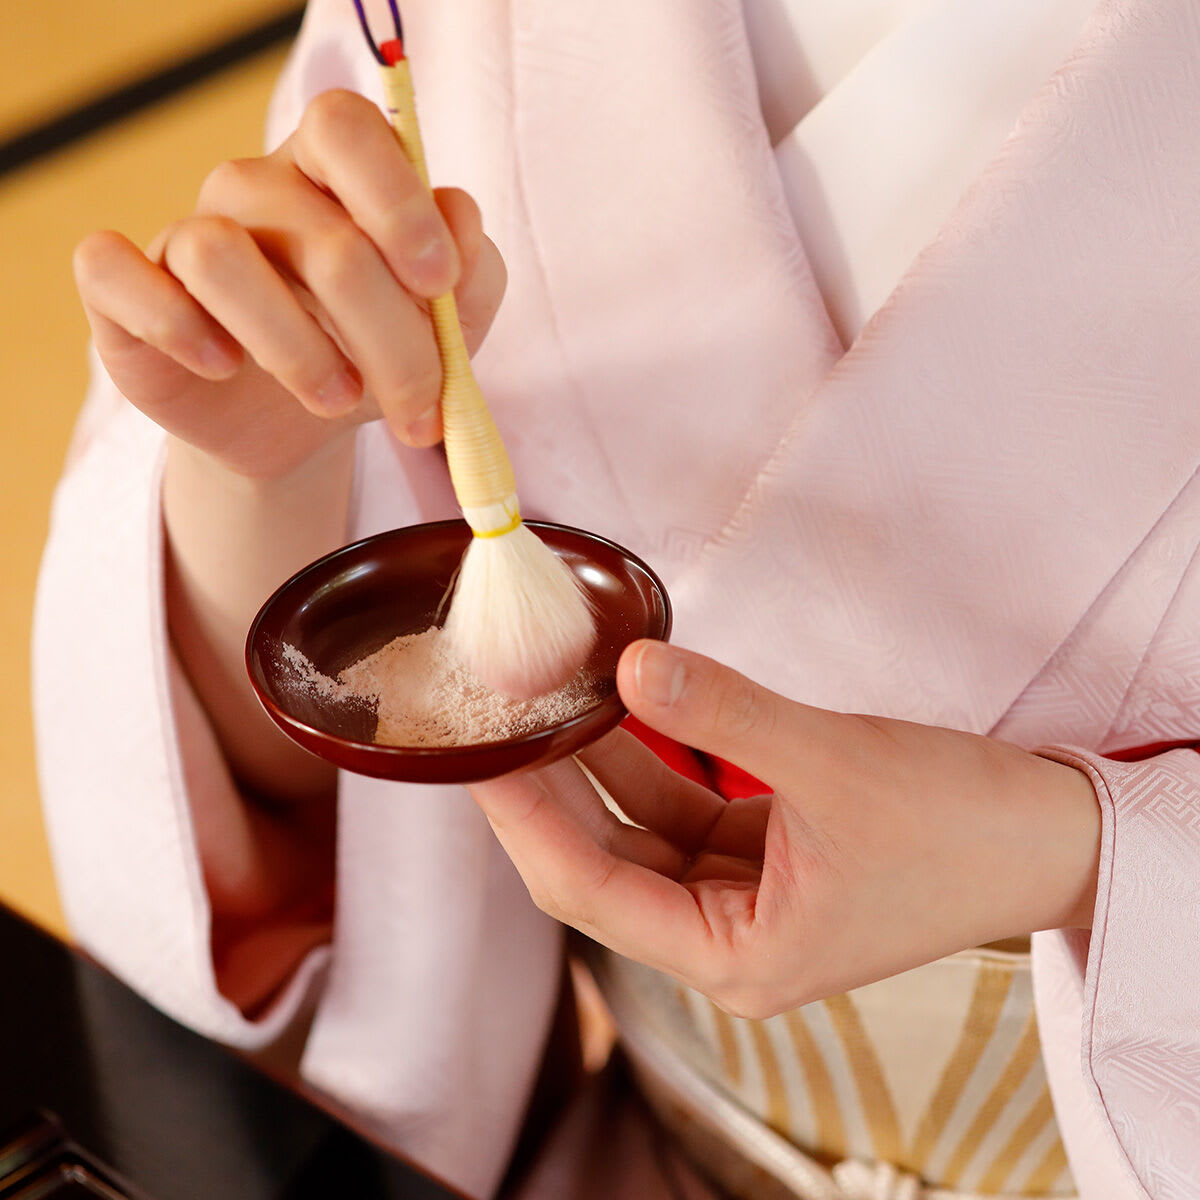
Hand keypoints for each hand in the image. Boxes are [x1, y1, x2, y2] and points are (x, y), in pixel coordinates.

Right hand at [73, 89, 505, 480]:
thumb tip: (460, 222)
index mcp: (333, 176)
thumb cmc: (377, 358)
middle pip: (319, 235)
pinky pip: (114, 273)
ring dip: (295, 347)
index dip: (398, 201)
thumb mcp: (450, 327)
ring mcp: (185, 236)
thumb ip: (475, 272)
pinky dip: (173, 324)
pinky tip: (221, 366)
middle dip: (389, 339)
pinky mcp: (123, 291)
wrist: (301, 432)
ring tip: (337, 401)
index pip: (348, 129)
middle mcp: (255, 192)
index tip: (440, 284)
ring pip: (219, 256)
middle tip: (417, 405)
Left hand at [470, 641, 1100, 1017]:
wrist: (1052, 838)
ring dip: (593, 768)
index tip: (477, 752)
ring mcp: (740, 900)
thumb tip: (626, 666)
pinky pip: (679, 806)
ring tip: (538, 700)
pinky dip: (646, 758)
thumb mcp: (836, 763)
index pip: (588, 889)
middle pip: (600, 864)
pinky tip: (609, 707)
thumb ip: (725, 711)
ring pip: (636, 832)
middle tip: (490, 718)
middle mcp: (725, 942)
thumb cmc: (964, 829)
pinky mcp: (760, 858)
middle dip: (546, 791)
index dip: (524, 818)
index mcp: (735, 961)